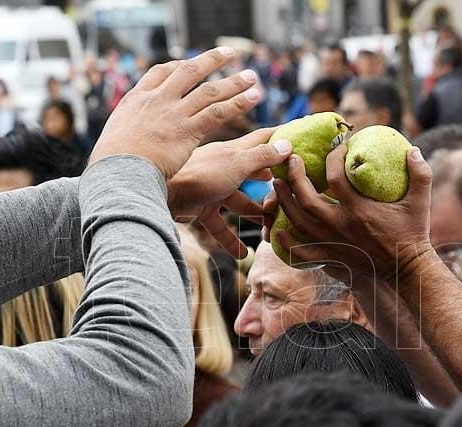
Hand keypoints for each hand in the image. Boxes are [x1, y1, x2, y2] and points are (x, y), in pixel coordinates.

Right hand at [88, 47, 260, 178]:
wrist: (119, 171)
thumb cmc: (113, 163)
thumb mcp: (114, 138)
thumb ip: (128, 133)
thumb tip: (128, 141)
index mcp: (137, 99)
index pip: (160, 72)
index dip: (177, 66)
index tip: (188, 63)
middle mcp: (158, 100)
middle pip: (188, 71)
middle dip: (211, 60)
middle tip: (229, 54)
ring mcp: (174, 113)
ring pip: (210, 91)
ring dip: (234, 82)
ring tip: (252, 78)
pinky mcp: (189, 130)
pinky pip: (218, 112)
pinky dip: (237, 104)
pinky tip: (252, 99)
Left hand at [169, 127, 291, 257]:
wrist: (161, 193)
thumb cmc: (199, 175)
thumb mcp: (237, 165)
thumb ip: (262, 158)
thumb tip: (288, 146)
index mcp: (234, 151)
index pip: (263, 140)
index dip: (282, 138)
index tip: (300, 137)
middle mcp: (224, 168)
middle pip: (255, 175)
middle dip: (273, 184)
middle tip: (292, 193)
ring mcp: (212, 189)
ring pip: (240, 203)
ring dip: (256, 215)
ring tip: (273, 229)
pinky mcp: (200, 209)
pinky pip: (219, 226)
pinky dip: (230, 240)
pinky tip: (243, 254)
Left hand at [270, 143, 434, 283]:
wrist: (406, 270)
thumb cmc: (413, 234)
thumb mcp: (420, 202)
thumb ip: (420, 174)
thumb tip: (414, 149)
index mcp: (359, 210)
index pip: (335, 178)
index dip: (332, 158)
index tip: (336, 147)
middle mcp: (341, 226)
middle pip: (306, 200)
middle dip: (295, 178)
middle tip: (292, 161)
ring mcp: (333, 244)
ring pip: (298, 222)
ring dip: (285, 203)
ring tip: (277, 185)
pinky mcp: (330, 258)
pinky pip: (302, 252)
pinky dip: (287, 243)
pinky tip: (277, 231)